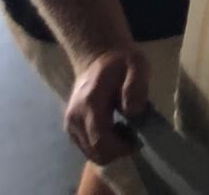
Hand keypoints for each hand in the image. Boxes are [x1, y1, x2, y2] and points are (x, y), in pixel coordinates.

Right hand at [64, 45, 146, 164]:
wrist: (97, 56)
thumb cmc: (121, 61)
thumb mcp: (137, 65)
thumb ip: (136, 86)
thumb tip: (132, 111)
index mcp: (90, 103)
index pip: (101, 140)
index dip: (121, 147)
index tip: (138, 140)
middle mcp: (75, 117)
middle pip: (95, 152)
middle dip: (117, 151)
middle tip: (133, 135)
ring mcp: (70, 123)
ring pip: (90, 153)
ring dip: (110, 149)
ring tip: (124, 130)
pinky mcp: (70, 127)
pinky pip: (86, 148)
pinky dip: (101, 146)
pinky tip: (113, 129)